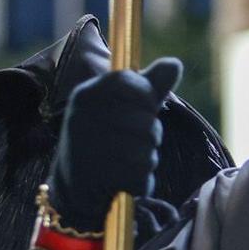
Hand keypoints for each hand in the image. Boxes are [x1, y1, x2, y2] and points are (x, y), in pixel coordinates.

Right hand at [47, 57, 183, 231]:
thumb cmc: (105, 138)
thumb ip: (150, 86)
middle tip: (132, 141)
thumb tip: (175, 63)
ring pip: (147, 147)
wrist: (74, 186)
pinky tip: (125, 179)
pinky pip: (142, 173)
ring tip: (128, 160)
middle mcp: (82, 117)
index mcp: (86, 94)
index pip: (130, 82)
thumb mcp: (123, 107)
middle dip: (150, 134)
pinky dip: (142, 179)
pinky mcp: (96, 177)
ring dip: (147, 157)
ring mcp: (87, 147)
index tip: (141, 108)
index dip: (146, 97)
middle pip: (146, 119)